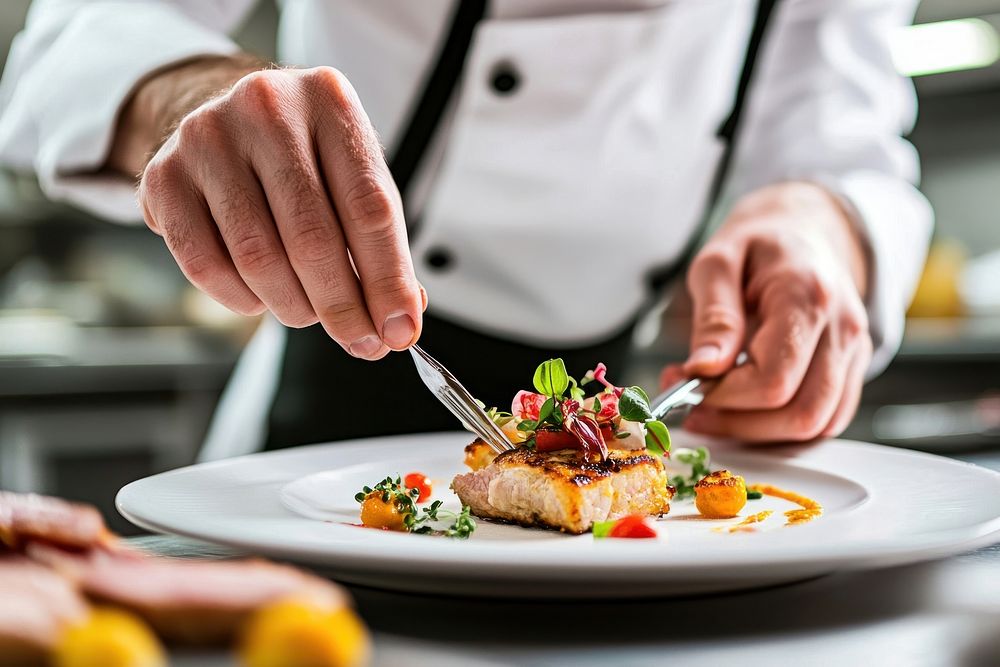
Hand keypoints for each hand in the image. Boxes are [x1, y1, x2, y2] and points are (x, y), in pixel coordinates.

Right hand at [109, 59, 423, 359]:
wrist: (225, 123)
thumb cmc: (304, 160)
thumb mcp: (353, 181)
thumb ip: (381, 246)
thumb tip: (397, 321)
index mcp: (329, 101)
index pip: (369, 208)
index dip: (388, 280)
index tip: (399, 329)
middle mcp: (265, 107)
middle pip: (314, 237)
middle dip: (342, 306)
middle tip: (360, 341)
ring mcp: (207, 138)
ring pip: (259, 257)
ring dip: (293, 306)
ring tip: (309, 312)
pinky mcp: (164, 175)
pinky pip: (206, 265)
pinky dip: (242, 299)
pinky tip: (260, 295)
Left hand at [660, 182, 872, 441]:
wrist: (803, 230)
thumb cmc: (757, 245)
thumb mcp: (717, 262)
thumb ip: (713, 317)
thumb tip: (703, 369)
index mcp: (808, 296)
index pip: (774, 379)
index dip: (724, 395)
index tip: (684, 381)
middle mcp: (843, 329)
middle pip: (800, 414)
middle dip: (738, 423)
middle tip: (692, 407)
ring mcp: (855, 352)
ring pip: (816, 426)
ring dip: (757, 432)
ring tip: (712, 408)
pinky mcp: (852, 368)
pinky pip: (826, 420)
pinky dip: (782, 428)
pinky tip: (744, 409)